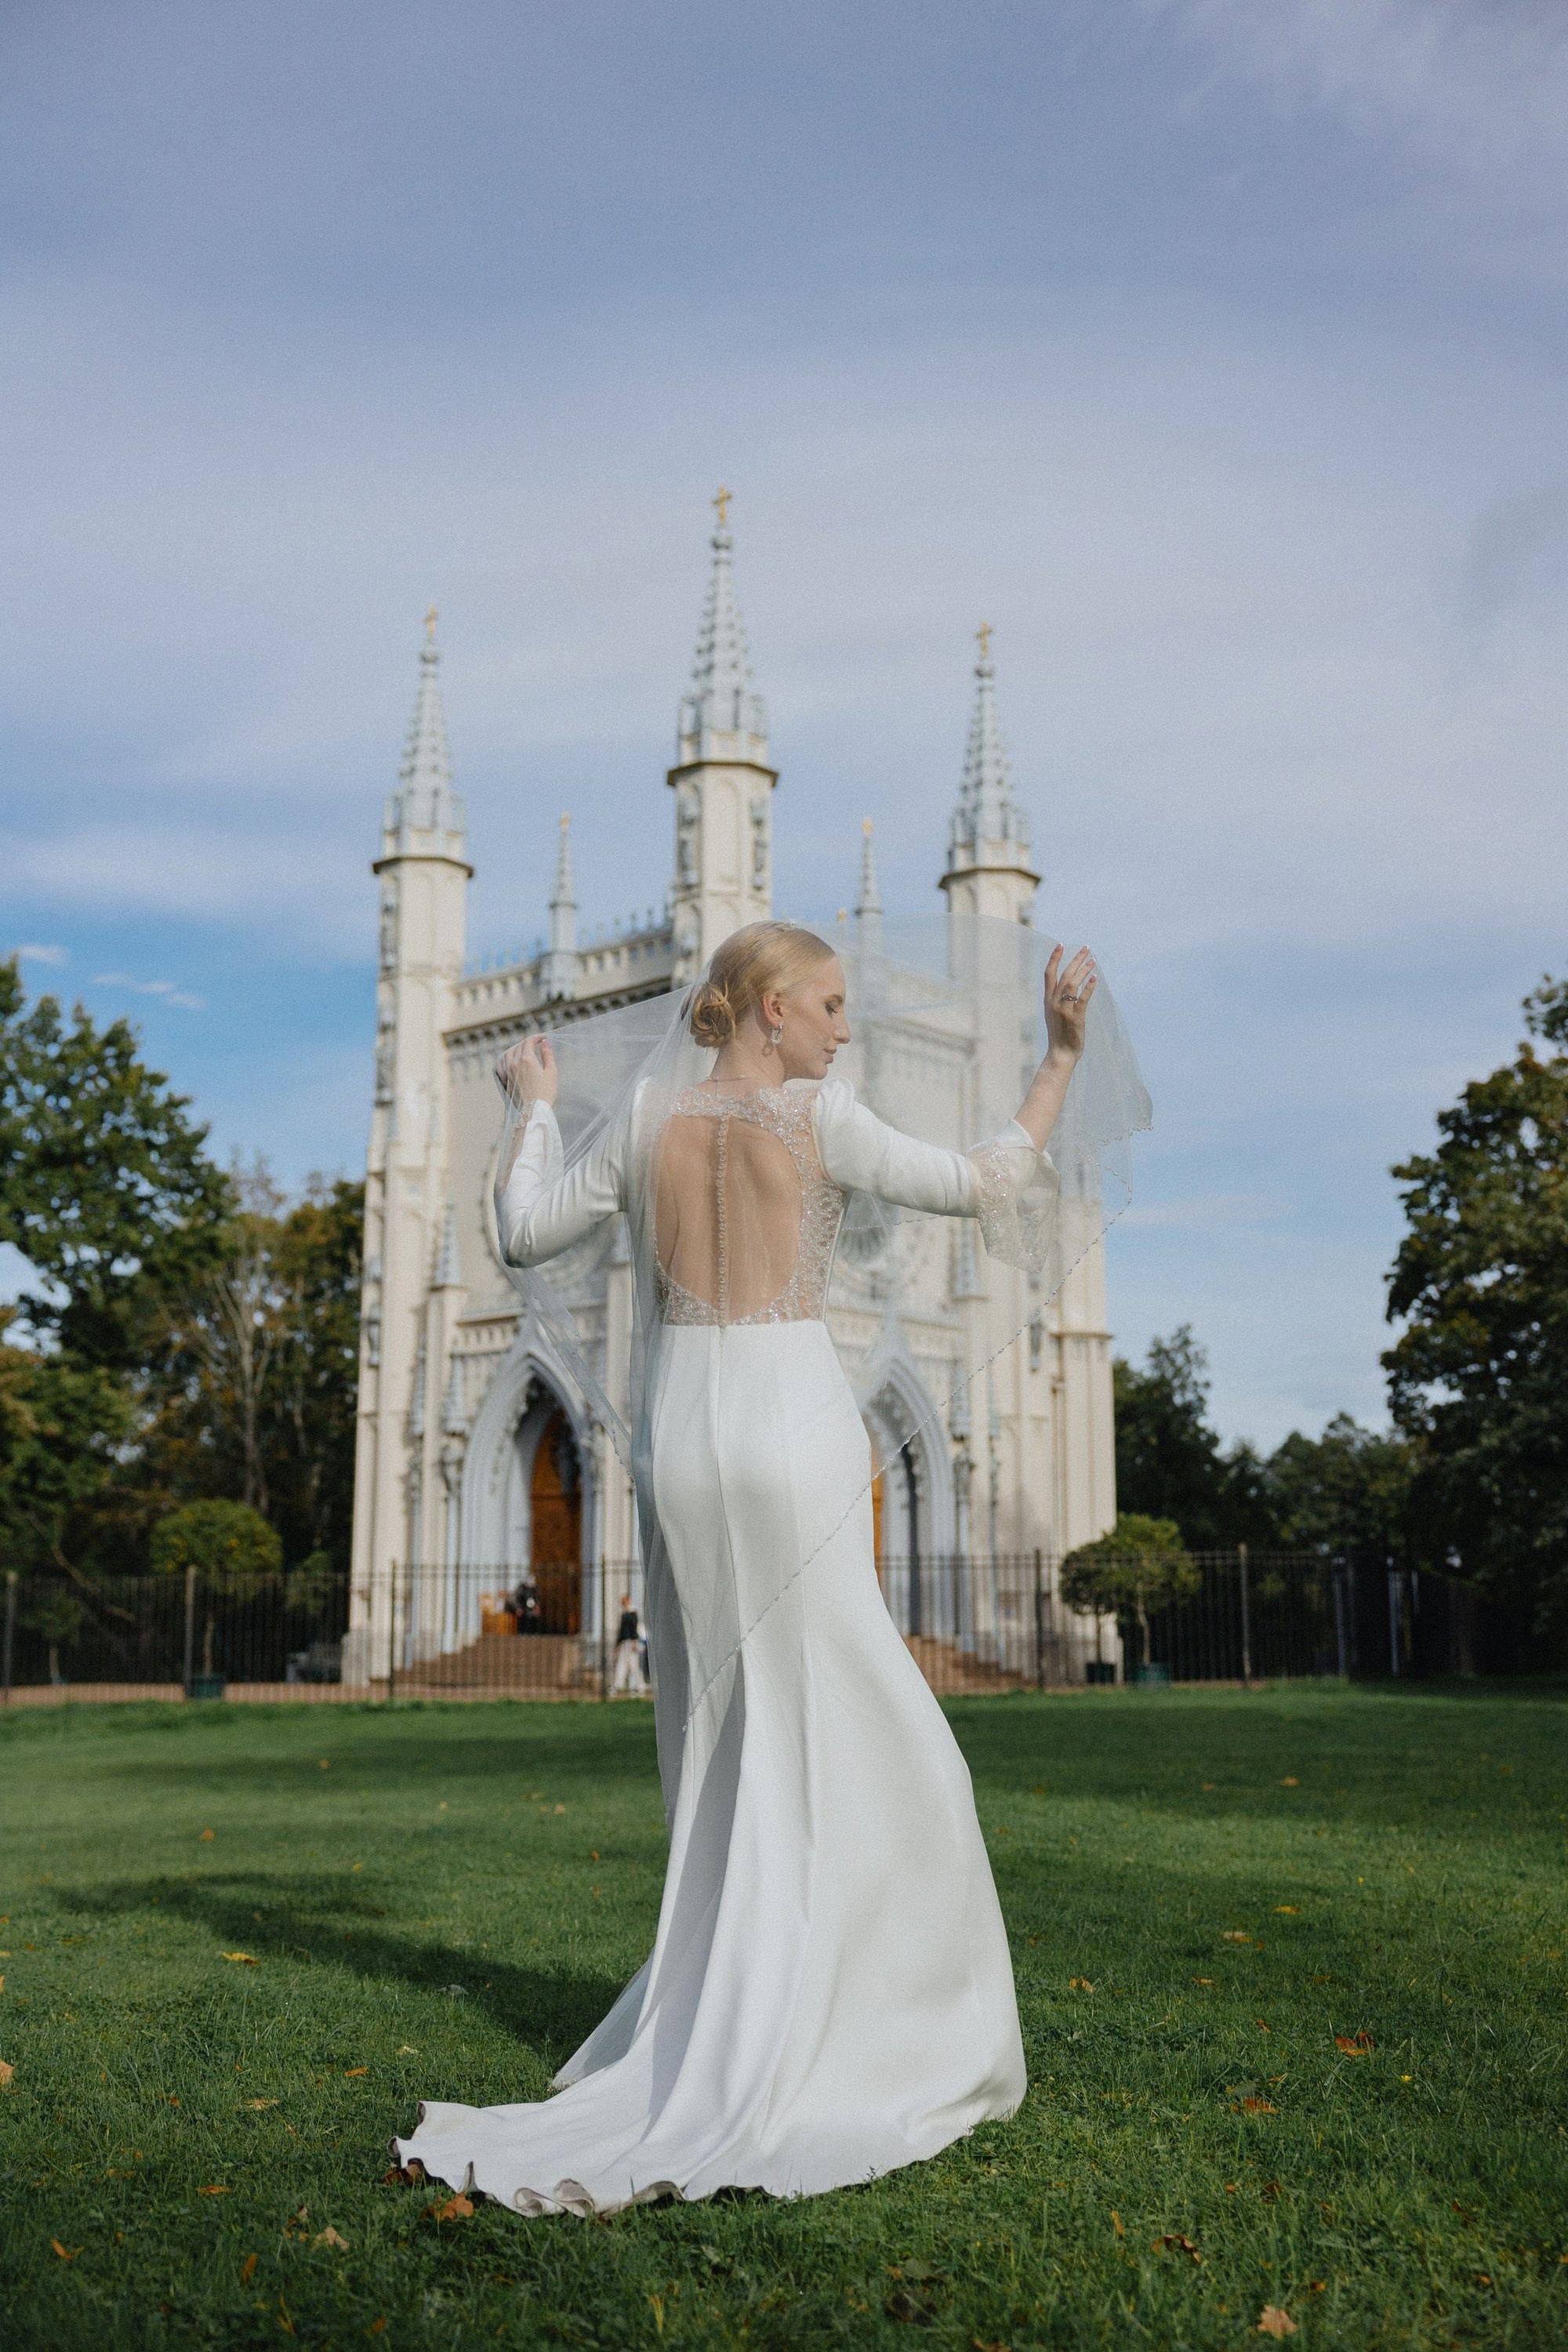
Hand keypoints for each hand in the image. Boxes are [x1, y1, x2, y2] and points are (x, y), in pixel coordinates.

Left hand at [496, 1034, 557, 1105]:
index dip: (536, 1037)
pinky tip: (507, 1061)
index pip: (529, 1041)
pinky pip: (500, 1066)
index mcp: (527, 1059)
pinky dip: (503, 1060)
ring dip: (515, 1049)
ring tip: (522, 1050)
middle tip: (536, 1044)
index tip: (543, 1038)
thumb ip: (548, 1055)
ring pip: (507, 1054)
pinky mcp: (505, 1081)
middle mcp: (514, 1063)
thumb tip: (545, 1043)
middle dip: (527, 1043)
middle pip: (518, 1046)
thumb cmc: (546, 1092)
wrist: (534, 1111)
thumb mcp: (551, 1072)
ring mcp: (508, 1072)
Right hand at [1043, 944, 1095, 1062]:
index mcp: (1048, 1001)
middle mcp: (1054, 1003)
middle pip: (1064, 975)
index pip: (1049, 974)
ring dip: (1083, 970)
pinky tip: (1094, 978)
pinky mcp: (1075, 1018)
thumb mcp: (1056, 1014)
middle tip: (1086, 948)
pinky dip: (1088, 988)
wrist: (1060, 1054)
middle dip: (1075, 960)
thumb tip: (1071, 987)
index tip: (1061, 945)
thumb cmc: (1060, 1035)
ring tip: (1093, 960)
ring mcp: (1064, 1010)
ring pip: (1072, 984)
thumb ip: (1060, 1000)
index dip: (1054, 958)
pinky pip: (1082, 999)